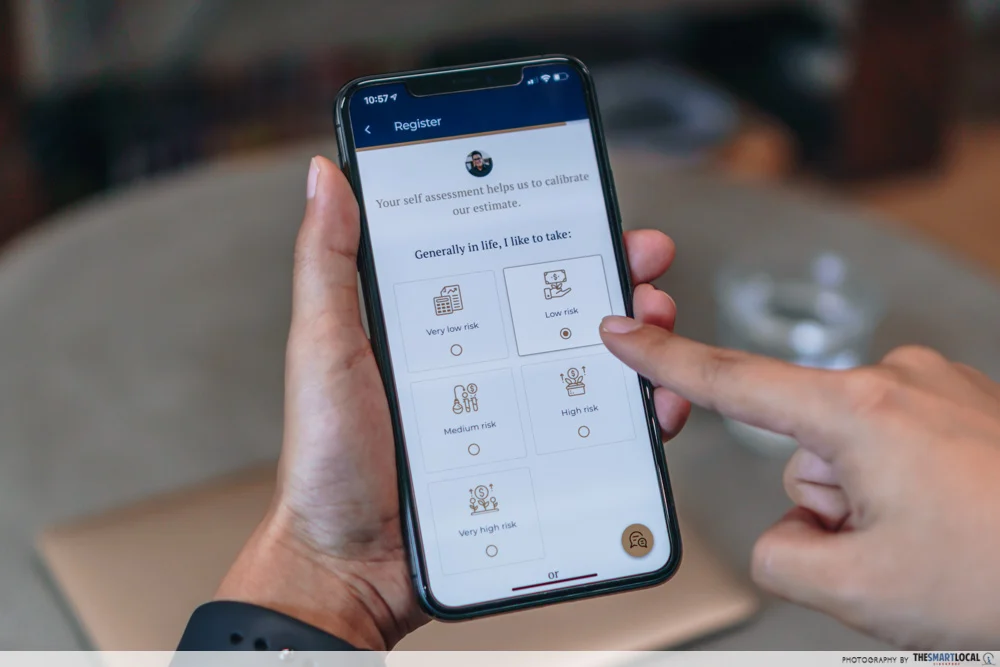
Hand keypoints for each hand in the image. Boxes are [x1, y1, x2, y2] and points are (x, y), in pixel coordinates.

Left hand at [215, 156, 686, 649]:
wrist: (348, 567)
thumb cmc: (327, 459)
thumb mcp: (324, 348)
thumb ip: (328, 265)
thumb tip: (327, 178)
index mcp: (438, 328)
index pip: (505, 264)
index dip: (553, 234)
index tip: (592, 211)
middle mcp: (483, 365)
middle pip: (561, 309)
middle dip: (613, 279)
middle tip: (643, 264)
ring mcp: (514, 417)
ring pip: (591, 366)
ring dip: (638, 341)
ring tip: (658, 324)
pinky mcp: (536, 466)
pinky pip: (598, 434)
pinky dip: (637, 415)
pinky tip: (654, 404)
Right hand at [600, 317, 999, 647]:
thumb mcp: (859, 588)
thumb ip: (779, 556)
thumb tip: (789, 533)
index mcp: (861, 411)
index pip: (734, 383)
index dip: (667, 361)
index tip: (623, 333)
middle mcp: (899, 380)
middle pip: (803, 451)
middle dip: (828, 505)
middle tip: (893, 552)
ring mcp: (936, 389)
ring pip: (850, 455)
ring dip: (871, 505)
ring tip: (938, 541)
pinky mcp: (962, 405)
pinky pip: (894, 446)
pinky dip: (904, 488)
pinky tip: (953, 520)